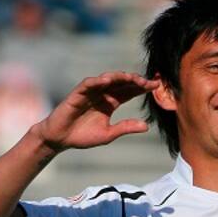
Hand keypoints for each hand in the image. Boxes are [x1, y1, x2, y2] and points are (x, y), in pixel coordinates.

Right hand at [33, 72, 154, 153]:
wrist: (61, 139)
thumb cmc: (83, 136)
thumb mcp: (108, 134)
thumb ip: (125, 127)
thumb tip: (146, 126)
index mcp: (111, 103)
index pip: (129, 92)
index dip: (142, 88)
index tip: (156, 85)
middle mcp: (102, 94)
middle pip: (121, 83)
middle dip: (135, 81)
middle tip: (148, 81)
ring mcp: (90, 92)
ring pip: (107, 80)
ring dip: (119, 77)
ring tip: (131, 77)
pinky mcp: (77, 94)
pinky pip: (88, 84)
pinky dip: (96, 81)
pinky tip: (107, 80)